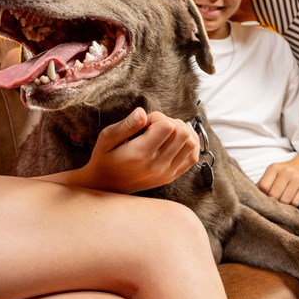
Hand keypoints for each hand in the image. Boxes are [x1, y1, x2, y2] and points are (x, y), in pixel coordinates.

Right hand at [81, 108, 199, 193]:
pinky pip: (192, 158)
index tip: (145, 122)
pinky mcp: (171, 177)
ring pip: (191, 143)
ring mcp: (166, 173)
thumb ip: (126, 125)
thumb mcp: (107, 137)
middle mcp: (157, 165)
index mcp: (140, 154)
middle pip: (182, 133)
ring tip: (165, 132)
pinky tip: (178, 139)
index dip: (158, 117)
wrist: (106, 185)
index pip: (167, 126)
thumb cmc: (105, 158)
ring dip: (181, 131)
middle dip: (170, 122)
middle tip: (154, 126)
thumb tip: (143, 112)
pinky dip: (190, 144)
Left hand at [258, 157, 298, 206]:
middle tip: (275, 203)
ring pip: (285, 201)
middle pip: (274, 195)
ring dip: (283, 205)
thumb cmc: (286, 173)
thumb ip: (263, 184)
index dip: (262, 196)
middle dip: (273, 202)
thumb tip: (250, 198)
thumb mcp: (273, 173)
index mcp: (274, 168)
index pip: (263, 187)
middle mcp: (286, 171)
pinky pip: (296, 202)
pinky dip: (293, 206)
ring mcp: (298, 178)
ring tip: (283, 202)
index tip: (264, 200)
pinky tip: (292, 201)